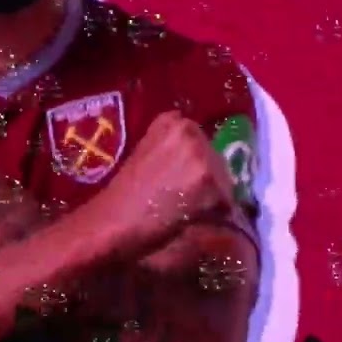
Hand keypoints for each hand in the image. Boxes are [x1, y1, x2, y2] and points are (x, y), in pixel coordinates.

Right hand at [99, 111, 235, 256]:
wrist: (115, 220)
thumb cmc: (123, 189)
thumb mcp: (143, 150)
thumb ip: (169, 143)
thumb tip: (194, 151)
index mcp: (171, 122)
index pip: (195, 134)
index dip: (190, 155)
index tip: (180, 169)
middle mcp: (191, 134)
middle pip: (213, 154)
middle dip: (206, 172)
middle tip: (186, 191)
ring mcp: (204, 160)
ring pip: (223, 177)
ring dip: (213, 191)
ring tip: (190, 206)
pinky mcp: (214, 187)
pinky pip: (226, 200)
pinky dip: (215, 210)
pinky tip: (195, 217)